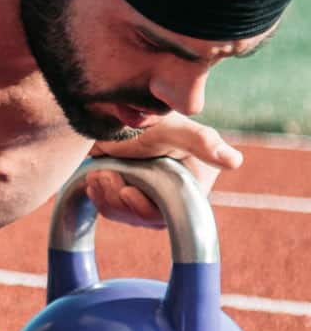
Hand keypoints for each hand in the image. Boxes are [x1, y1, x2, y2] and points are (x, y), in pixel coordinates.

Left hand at [84, 112, 241, 228]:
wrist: (110, 113)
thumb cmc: (149, 117)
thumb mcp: (175, 130)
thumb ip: (203, 144)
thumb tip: (235, 162)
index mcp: (193, 182)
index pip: (171, 214)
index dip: (146, 208)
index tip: (126, 192)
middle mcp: (174, 192)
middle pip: (144, 218)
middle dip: (119, 199)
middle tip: (103, 175)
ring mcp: (148, 194)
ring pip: (124, 214)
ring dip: (106, 196)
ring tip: (99, 172)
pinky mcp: (126, 193)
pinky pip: (111, 208)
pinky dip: (99, 195)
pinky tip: (95, 178)